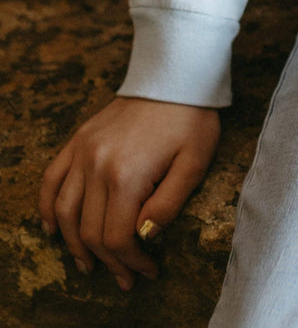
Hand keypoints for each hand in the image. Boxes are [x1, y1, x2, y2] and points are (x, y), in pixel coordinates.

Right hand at [39, 96, 220, 291]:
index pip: (116, 238)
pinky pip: (51, 179)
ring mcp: (83, 151)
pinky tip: (52, 229)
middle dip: (108, 262)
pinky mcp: (78, 139)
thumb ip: (169, 204)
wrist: (175, 77)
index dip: (130, 262)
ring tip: (90, 265)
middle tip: (126, 277)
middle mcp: (97, 165)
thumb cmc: (191, 120)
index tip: (148, 272)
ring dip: (74, 245)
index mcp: (127, 174)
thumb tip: (145, 237)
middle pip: (90, 231)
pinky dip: (46, 208)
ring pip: (65, 212)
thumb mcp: (194, 163)